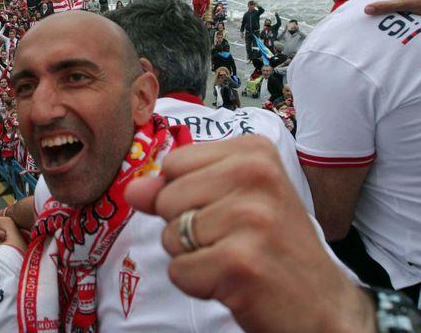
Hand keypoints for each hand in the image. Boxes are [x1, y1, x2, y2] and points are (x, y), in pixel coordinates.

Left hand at [124, 136, 374, 332]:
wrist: (323, 304)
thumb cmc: (273, 247)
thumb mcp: (231, 202)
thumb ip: (177, 188)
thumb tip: (133, 190)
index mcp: (254, 151)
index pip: (173, 164)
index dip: (187, 195)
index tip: (227, 210)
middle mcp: (255, 176)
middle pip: (166, 198)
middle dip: (185, 227)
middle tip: (233, 240)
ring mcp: (250, 218)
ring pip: (169, 235)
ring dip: (192, 257)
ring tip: (234, 258)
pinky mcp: (240, 262)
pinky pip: (179, 270)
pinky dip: (198, 284)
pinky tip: (234, 281)